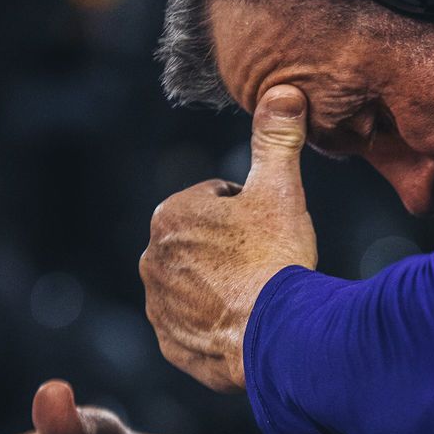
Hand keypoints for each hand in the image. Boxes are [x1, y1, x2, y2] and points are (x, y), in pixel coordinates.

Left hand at [139, 85, 317, 392]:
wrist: (279, 338)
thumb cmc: (276, 259)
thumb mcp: (281, 189)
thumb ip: (276, 139)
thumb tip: (283, 91)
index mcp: (171, 215)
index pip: (216, 201)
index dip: (250, 214)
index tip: (268, 233)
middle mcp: (151, 259)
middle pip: (204, 243)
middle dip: (232, 249)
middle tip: (267, 263)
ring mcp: (158, 304)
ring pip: (198, 284)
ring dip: (223, 285)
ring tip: (259, 295)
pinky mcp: (171, 342)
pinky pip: (195, 325)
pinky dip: (217, 323)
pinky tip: (246, 323)